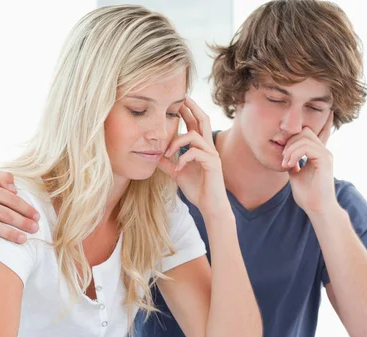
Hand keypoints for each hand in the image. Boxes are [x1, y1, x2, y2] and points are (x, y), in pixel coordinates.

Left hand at [158, 96, 229, 216]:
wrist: (210, 207)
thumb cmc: (197, 190)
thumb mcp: (177, 173)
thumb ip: (167, 162)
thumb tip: (153, 154)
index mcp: (201, 147)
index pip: (195, 123)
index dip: (187, 110)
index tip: (177, 100)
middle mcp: (209, 147)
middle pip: (203, 119)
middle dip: (192, 107)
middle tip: (180, 98)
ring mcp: (212, 155)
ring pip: (194, 136)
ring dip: (177, 141)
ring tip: (167, 153)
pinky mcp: (213, 164)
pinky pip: (195, 152)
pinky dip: (182, 158)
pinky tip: (177, 169)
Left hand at [282, 111, 338, 214]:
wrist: (317, 208)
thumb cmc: (308, 195)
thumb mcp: (295, 175)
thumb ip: (293, 163)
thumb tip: (285, 155)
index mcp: (317, 154)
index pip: (305, 134)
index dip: (291, 140)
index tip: (283, 156)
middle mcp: (323, 152)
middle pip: (304, 131)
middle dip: (289, 142)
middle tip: (283, 159)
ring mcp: (325, 155)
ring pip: (304, 138)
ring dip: (290, 150)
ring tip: (285, 164)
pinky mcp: (325, 160)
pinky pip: (307, 147)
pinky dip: (294, 154)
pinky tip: (289, 165)